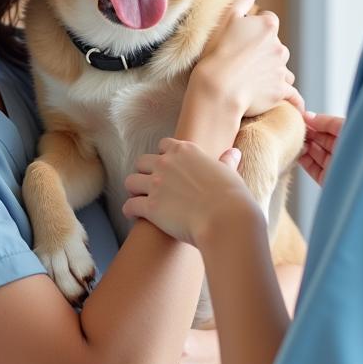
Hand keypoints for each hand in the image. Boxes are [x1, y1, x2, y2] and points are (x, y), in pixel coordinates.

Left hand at [123, 139, 258, 247]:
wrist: (226, 219)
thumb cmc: (231, 197)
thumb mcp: (230, 173)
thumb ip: (227, 162)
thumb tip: (233, 152)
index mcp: (185, 150)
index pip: (164, 144)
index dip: (163, 156)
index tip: (166, 166)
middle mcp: (166, 163)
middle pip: (142, 161)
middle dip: (144, 172)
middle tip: (149, 184)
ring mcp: (156, 184)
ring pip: (130, 181)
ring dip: (133, 190)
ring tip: (138, 198)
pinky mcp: (150, 207)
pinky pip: (129, 205)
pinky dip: (129, 210)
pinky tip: (132, 215)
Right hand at [192, 0, 294, 118]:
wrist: (219, 87)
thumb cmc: (218, 53)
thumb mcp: (225, 21)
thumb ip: (240, 4)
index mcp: (267, 26)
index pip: (268, 22)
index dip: (256, 29)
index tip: (244, 39)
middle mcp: (279, 46)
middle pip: (277, 47)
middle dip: (266, 53)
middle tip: (246, 63)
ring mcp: (281, 70)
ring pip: (283, 70)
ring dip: (275, 73)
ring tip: (258, 82)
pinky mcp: (280, 91)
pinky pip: (294, 96)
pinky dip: (296, 101)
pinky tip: (299, 107)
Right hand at [299, 112, 343, 184]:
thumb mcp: (346, 129)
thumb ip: (328, 122)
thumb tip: (309, 116)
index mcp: (356, 138)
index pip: (332, 127)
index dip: (317, 121)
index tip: (302, 116)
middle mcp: (347, 152)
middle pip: (322, 140)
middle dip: (308, 133)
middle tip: (295, 127)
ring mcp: (337, 167)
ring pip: (315, 154)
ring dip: (304, 146)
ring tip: (295, 139)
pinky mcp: (328, 181)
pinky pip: (313, 169)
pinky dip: (303, 160)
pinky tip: (297, 151)